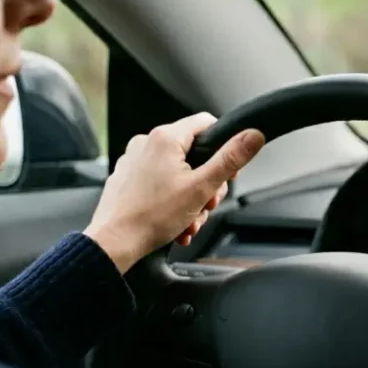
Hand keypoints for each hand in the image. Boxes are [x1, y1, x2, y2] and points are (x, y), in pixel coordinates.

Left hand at [83, 113, 264, 272]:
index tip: (227, 170)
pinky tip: (175, 222)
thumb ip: (230, 160)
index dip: (224, 146)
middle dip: (206, 183)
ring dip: (191, 198)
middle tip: (206, 204)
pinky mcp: (127, 178)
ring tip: (188, 220)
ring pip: (178, 172)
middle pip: (194, 153)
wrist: (114, 243)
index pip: (207, 123)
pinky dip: (171, 201)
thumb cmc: (151, 217)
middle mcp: (146, 143)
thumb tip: (252, 136)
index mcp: (165, 138)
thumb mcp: (202, 188)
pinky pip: (159, 183)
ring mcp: (134, 161)